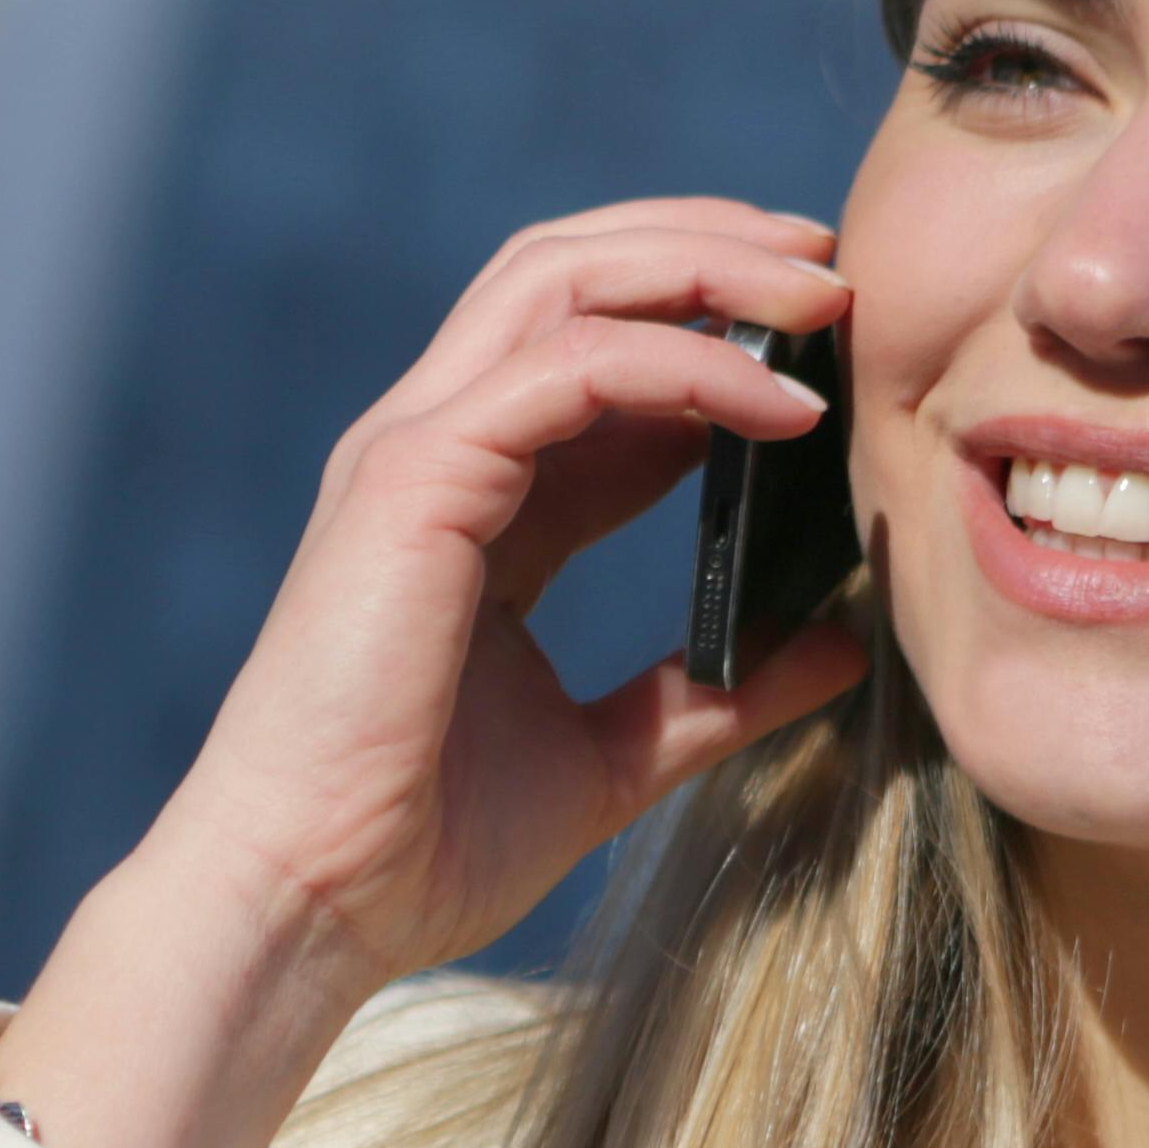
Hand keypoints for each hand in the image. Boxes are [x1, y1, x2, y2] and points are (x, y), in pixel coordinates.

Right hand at [0, 202, 871, 1147]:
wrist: (308, 904)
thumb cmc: (422, 847)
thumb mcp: (614, 757)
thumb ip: (717, 692)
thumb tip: (840, 644)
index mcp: (473, 500)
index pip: (594, 351)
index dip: (713, 325)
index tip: (829, 344)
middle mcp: (436, 448)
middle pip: (573, 270)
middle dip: (709, 244)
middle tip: (835, 266)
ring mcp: (414, 451)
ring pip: (563, 279)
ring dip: (704, 264)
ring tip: (823, 292)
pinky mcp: (415, 480)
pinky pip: (571, 367)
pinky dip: (685, 364)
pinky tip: (776, 408)